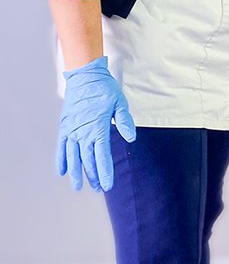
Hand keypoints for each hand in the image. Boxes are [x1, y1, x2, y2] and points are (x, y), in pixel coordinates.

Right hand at [57, 56, 135, 191]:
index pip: (101, 155)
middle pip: (88, 159)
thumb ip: (124, 121)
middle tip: (98, 188)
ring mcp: (72, 130)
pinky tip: (63, 171)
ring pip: (73, 156)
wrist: (84, 75)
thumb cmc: (104, 88)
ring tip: (78, 186)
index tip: (107, 185)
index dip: (104, 172)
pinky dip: (62, 159)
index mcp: (97, 127)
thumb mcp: (119, 102)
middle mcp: (82, 131)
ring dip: (76, 172)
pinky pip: (62, 146)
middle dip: (93, 175)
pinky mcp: (65, 126)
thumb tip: (131, 138)